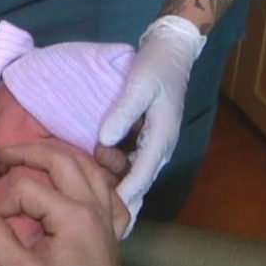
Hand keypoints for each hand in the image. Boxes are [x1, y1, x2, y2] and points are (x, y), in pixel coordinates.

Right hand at [0, 144, 123, 265]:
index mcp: (74, 215)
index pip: (26, 189)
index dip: (1, 200)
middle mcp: (96, 208)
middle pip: (62, 161)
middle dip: (30, 152)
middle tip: (2, 153)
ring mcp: (108, 218)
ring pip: (90, 168)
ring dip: (62, 157)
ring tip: (36, 155)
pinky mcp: (113, 232)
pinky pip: (110, 194)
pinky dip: (94, 181)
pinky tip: (81, 182)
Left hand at [98, 15, 205, 233]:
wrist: (171, 50)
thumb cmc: (156, 67)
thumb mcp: (138, 86)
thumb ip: (123, 112)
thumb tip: (104, 140)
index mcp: (162, 138)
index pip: (142, 175)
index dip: (124, 195)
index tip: (107, 211)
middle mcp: (160, 146)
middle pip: (140, 181)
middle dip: (121, 198)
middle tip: (101, 215)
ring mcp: (154, 142)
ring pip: (135, 172)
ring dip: (117, 181)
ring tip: (95, 186)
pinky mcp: (147, 136)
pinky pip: (132, 160)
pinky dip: (118, 169)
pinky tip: (100, 174)